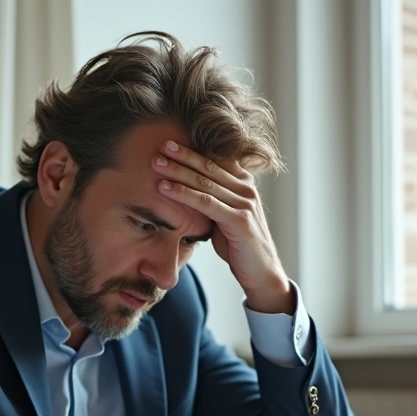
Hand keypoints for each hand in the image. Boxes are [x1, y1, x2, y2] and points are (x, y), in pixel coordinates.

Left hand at [153, 140, 292, 313]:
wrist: (260, 272)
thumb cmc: (238, 244)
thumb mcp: (224, 215)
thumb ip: (212, 198)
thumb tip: (186, 186)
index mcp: (244, 183)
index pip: (215, 158)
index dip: (192, 149)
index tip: (168, 142)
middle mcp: (246, 188)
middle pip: (209, 165)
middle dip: (182, 154)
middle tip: (159, 146)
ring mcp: (245, 203)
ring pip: (205, 181)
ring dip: (178, 171)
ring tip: (156, 163)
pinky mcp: (239, 220)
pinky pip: (205, 202)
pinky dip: (183, 193)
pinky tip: (165, 188)